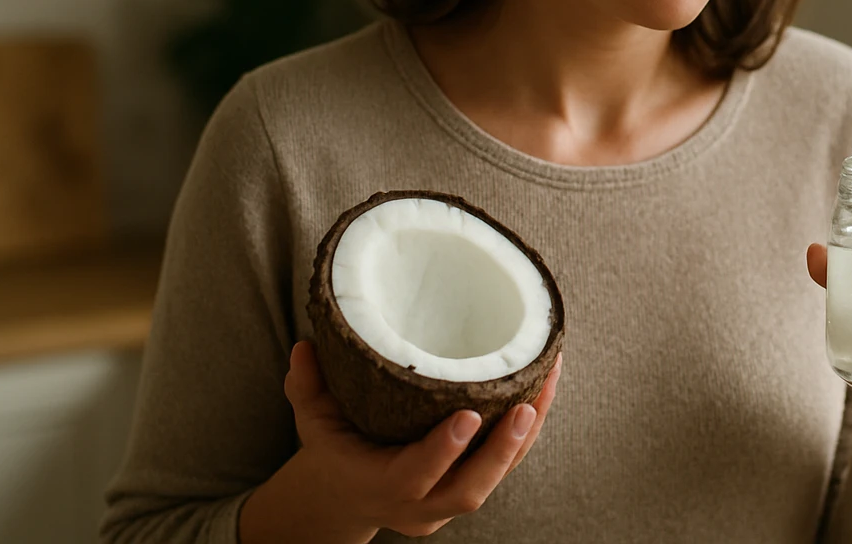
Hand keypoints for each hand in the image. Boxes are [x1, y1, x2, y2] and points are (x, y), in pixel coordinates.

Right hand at [240, 341, 560, 541]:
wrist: (347, 494)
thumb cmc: (335, 450)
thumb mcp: (313, 421)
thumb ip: (306, 387)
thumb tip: (304, 346)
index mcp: (381, 486)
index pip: (415, 475)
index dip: (442, 450)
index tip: (468, 414)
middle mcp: (419, 504)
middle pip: (468, 490)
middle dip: (501, 451)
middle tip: (525, 407)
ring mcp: (447, 503)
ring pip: (496, 479)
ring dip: (525, 436)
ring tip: (547, 384)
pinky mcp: (468, 486)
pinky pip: (506, 465)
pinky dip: (528, 431)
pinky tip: (545, 386)